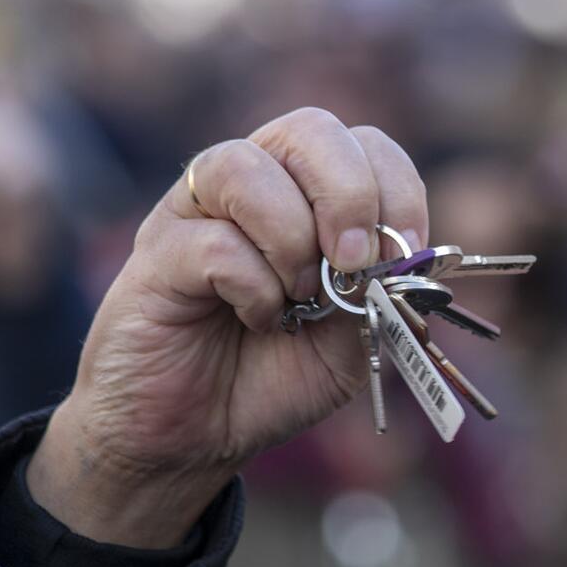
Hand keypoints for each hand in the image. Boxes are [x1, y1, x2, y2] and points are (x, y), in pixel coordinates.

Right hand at [27, 108, 426, 545]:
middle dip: (349, 196)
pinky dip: (255, 288)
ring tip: (298, 298)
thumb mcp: (354, 340)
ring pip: (245, 167)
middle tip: (353, 264)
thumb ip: (384, 294)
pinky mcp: (156, 255)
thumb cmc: (274, 376)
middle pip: (308, 129)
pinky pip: (213, 243)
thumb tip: (410, 256)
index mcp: (307, 195)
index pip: (364, 144)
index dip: (397, 190)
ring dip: (293, 238)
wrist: (198, 437)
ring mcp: (195, 213)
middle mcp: (249, 186)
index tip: (406, 254)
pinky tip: (260, 320)